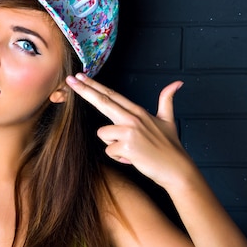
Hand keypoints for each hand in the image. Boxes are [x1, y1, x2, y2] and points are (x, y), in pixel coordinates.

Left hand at [66, 73, 190, 186]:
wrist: (176, 168)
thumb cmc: (170, 147)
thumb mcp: (168, 120)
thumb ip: (167, 100)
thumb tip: (177, 83)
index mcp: (138, 111)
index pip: (111, 95)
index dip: (95, 85)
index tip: (81, 77)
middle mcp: (132, 118)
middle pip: (102, 101)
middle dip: (84, 90)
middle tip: (70, 80)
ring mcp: (130, 131)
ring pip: (103, 134)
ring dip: (113, 145)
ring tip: (131, 150)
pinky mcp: (127, 146)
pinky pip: (110, 151)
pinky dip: (120, 158)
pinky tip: (133, 158)